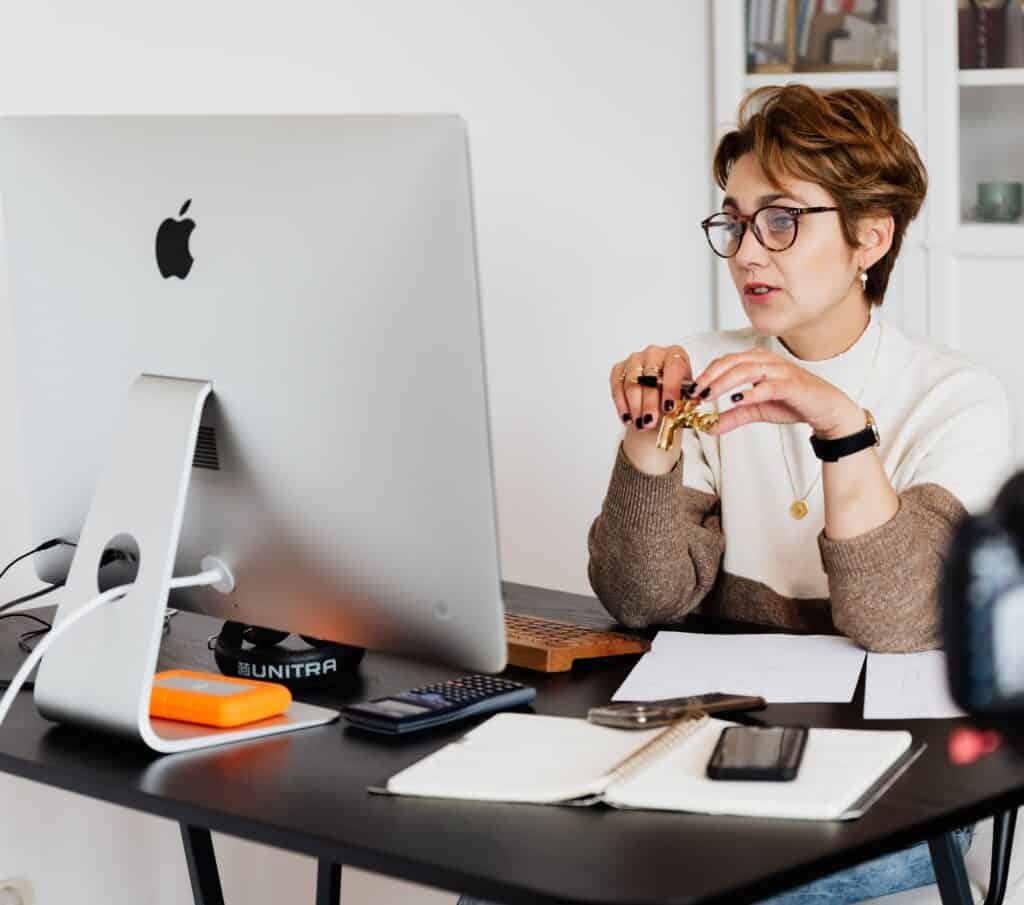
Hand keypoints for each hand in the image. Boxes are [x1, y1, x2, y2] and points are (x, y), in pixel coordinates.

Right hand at [609, 344, 696, 432]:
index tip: (669, 408)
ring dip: (635, 406)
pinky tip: (627, 418)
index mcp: (675, 354)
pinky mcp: (619, 368)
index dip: (671, 388)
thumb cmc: (675, 392)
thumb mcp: (686, 396)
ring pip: (632, 383)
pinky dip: (621, 404)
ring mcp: (635, 359)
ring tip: (639, 424)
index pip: (674, 367)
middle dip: (649, 403)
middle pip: (650, 377)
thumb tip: (685, 408)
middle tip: (650, 422)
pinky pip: (617, 386)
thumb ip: (687, 400)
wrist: (660, 394)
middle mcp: (654, 352)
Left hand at [688, 348, 864, 438]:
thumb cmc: (792, 403)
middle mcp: (767, 361)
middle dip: (710, 377)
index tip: (690, 391)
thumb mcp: (756, 411)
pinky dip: (752, 392)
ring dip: (724, 382)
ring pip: (746, 370)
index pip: (725, 361)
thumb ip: (733, 417)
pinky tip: (738, 400)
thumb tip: (708, 428)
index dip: (706, 374)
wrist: (826, 410)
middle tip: (695, 393)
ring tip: (709, 396)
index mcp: (757, 361)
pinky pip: (769, 385)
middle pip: (731, 362)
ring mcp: (780, 371)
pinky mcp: (793, 385)